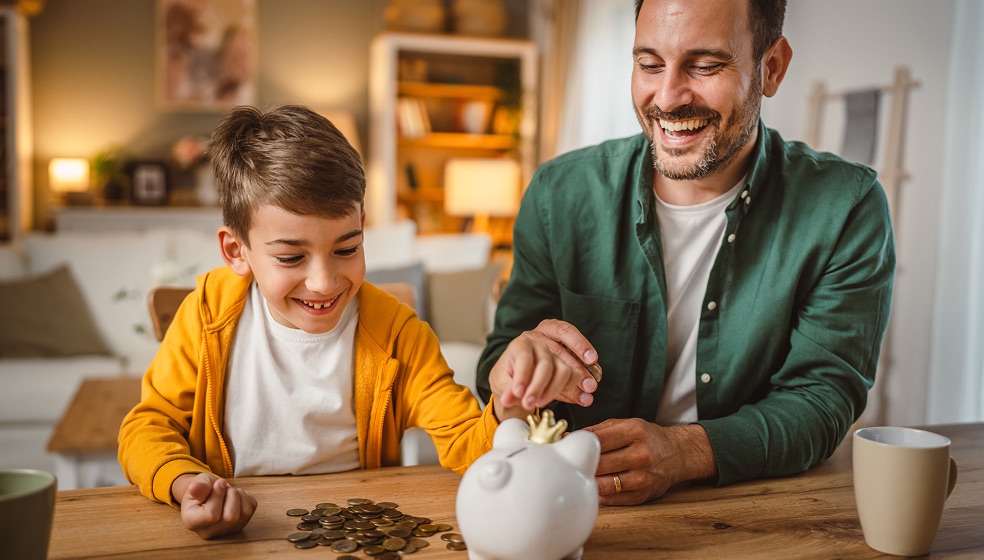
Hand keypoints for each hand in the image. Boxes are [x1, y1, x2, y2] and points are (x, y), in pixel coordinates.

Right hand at [173, 472, 257, 538]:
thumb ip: (198, 486)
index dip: (218, 496)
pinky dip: (246, 498)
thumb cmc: (202, 488)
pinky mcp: (239, 526)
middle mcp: (208, 531)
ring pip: (243, 514)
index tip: (218, 483)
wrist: (208, 493)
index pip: (211, 515)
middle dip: (231, 495)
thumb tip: (194, 488)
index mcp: (192, 522)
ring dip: (239, 495)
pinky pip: (250, 510)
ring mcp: (225, 531)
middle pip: (231, 517)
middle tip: (224, 486)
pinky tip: (235, 496)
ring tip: (229, 491)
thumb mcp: (198, 483)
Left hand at [488, 320, 599, 419]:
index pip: (524, 357)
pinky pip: (576, 373)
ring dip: (565, 387)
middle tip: (534, 404)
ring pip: (564, 368)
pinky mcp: (569, 362)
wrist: (521, 376)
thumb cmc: (509, 375)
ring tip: (558, 402)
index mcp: (521, 344)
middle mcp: (541, 343)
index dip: (522, 376)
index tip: (519, 394)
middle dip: (540, 386)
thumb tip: (508, 399)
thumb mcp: (501, 381)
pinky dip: (581, 386)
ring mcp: (557, 352)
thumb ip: (507, 389)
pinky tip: (584, 397)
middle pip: (545, 364)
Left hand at [583, 419, 717, 505]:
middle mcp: (640, 455)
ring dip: (589, 481)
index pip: (598, 440)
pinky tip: (595, 486)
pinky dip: (600, 493)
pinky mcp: (642, 495)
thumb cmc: (648, 438)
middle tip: (570, 464)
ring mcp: (642, 477)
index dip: (579, 444)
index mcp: (635, 432)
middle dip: (582, 463)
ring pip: (604, 483)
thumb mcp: (627, 424)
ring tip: (581, 476)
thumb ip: (598, 430)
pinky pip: (612, 498)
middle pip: (599, 463)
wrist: (678, 454)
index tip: (568, 446)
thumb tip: (570, 438)